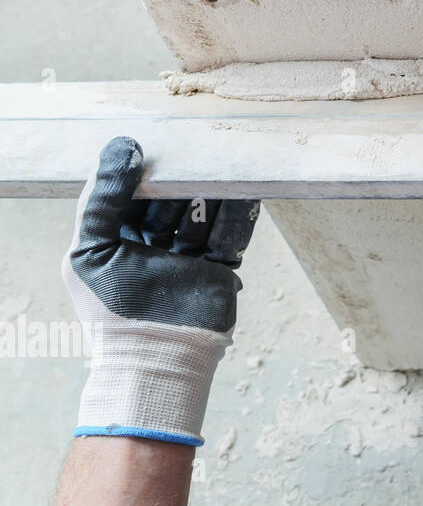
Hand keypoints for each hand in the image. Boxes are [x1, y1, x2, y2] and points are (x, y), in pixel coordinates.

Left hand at [63, 136, 258, 446]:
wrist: (157, 360)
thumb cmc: (111, 311)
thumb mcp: (91, 249)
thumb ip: (102, 198)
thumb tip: (123, 147)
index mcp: (117, 238)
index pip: (134, 194)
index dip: (146, 171)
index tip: (160, 146)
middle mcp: (153, 244)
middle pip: (174, 201)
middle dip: (186, 182)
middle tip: (200, 155)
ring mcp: (188, 257)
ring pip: (206, 215)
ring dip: (216, 195)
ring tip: (227, 169)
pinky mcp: (218, 270)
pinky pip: (233, 237)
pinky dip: (240, 217)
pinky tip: (247, 194)